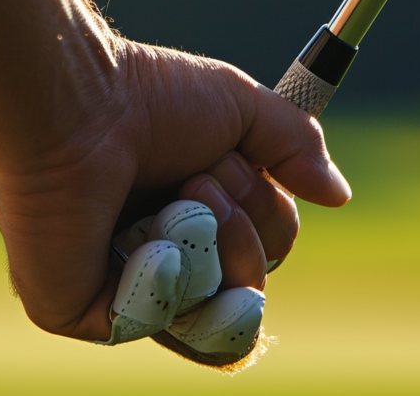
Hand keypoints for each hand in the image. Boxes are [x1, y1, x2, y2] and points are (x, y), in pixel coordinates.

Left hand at [0, 40, 350, 340]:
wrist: (79, 101)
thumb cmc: (149, 96)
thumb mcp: (243, 112)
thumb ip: (296, 147)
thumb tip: (340, 196)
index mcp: (195, 222)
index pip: (264, 262)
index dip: (268, 222)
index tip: (235, 164)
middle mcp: (162, 262)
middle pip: (247, 299)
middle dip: (241, 233)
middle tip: (199, 180)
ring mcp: (122, 291)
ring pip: (209, 322)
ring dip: (210, 249)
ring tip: (172, 199)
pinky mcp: (81, 311)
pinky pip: (154, 322)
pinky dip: (162, 272)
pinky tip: (134, 232)